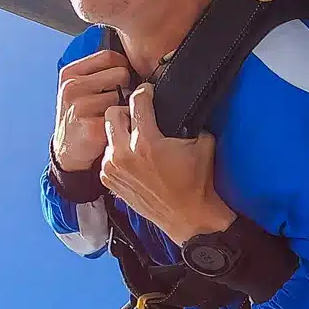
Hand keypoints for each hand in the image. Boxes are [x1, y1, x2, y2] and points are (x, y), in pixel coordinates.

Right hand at [52, 50, 127, 170]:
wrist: (68, 151)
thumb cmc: (80, 115)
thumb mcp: (80, 87)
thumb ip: (100, 71)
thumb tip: (134, 61)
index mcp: (70, 73)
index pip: (109, 56)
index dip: (122, 66)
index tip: (121, 80)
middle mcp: (72, 87)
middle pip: (121, 74)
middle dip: (125, 87)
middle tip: (115, 101)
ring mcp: (80, 107)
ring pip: (124, 97)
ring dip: (124, 107)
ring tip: (109, 116)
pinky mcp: (92, 128)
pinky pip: (124, 117)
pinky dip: (124, 123)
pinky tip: (111, 128)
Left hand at [100, 84, 236, 244]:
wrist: (188, 217)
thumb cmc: (196, 182)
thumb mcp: (202, 143)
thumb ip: (189, 120)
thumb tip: (183, 107)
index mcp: (146, 142)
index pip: (137, 100)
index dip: (145, 92)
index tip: (149, 92)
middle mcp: (124, 154)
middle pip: (112, 113)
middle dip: (126, 110)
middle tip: (139, 116)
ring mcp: (113, 168)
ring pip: (107, 134)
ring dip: (121, 133)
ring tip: (137, 140)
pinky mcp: (109, 180)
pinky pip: (106, 155)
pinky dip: (117, 153)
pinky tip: (133, 159)